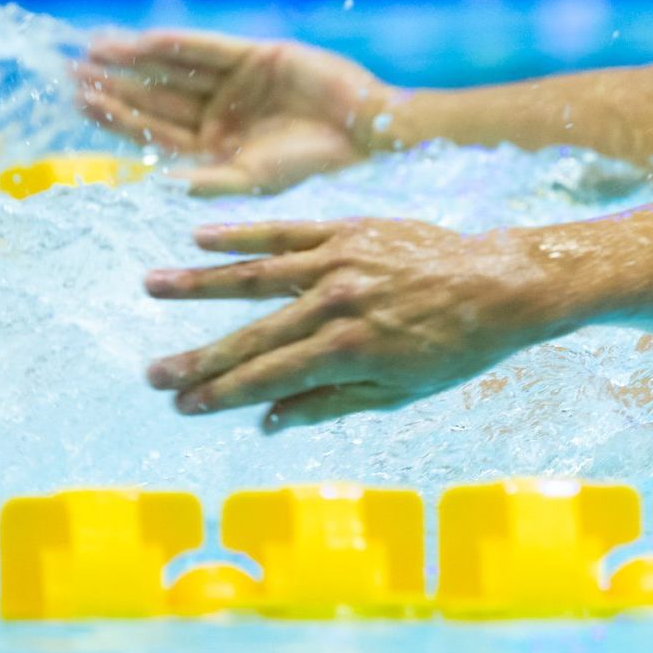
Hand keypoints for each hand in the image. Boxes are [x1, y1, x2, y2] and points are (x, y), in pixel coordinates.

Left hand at [74, 30, 391, 195]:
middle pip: (155, 96)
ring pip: (173, 69)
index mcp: (213, 148)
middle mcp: (218, 114)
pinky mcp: (254, 56)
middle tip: (72, 71)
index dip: (115, 116)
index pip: (153, 130)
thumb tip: (157, 186)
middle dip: (115, 83)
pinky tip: (142, 40)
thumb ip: (208, 181)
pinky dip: (176, 44)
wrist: (366, 130)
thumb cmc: (313, 164)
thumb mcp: (254, 180)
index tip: (79, 102)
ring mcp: (234, 83)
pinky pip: (206, 48)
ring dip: (136, 60)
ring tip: (94, 49)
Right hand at [144, 218, 567, 429]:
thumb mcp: (397, 391)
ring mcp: (340, 262)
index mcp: (346, 349)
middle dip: (199, 357)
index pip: (267, 378)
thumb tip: (266, 423)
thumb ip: (328, 403)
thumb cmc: (454, 347)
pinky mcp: (349, 230)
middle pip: (252, 334)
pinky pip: (287, 230)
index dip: (221, 395)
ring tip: (152, 286)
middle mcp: (335, 303)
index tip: (182, 405)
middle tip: (152, 373)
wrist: (501, 284)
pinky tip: (202, 236)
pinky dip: (244, 233)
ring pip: (256, 275)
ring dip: (200, 283)